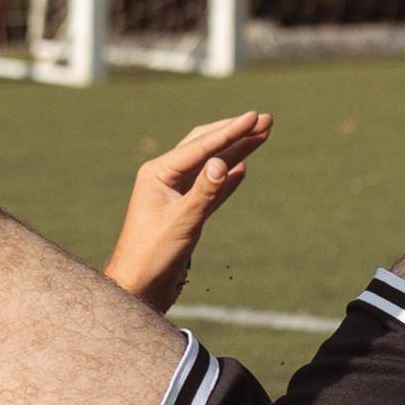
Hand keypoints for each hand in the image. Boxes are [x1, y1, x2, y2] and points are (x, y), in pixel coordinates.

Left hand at [104, 110, 273, 308]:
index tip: (256, 117)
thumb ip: (204, 193)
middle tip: (266, 119)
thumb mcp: (182, 223)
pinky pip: (210, 187)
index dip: (231, 131)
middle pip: (205, 147)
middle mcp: (165, 178)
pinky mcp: (185, 211)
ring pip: (210, 165)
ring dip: (235, 151)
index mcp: (158, 174)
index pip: (201, 146)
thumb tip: (224, 162)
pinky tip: (242, 167)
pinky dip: (227, 178)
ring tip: (262, 135)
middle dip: (235, 133)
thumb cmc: (152, 256)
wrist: (138, 288)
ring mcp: (175, 193)